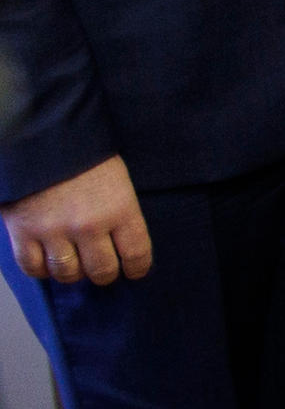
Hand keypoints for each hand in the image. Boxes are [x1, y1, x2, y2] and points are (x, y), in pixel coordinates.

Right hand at [5, 155, 151, 285]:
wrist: (41, 135)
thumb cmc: (85, 154)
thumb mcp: (118, 179)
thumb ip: (120, 212)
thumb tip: (122, 244)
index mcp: (120, 208)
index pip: (137, 254)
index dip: (137, 268)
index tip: (135, 271)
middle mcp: (89, 225)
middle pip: (102, 270)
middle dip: (105, 273)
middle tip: (102, 269)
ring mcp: (54, 231)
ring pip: (67, 274)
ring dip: (73, 273)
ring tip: (74, 264)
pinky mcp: (23, 233)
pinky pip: (33, 268)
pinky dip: (41, 270)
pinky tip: (47, 262)